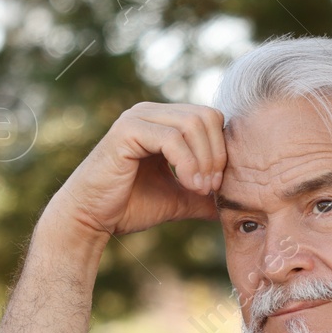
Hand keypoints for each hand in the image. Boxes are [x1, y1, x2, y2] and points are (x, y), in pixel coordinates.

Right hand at [47, 102, 226, 237]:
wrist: (91, 219)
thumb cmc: (130, 207)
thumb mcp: (179, 198)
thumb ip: (205, 193)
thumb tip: (240, 199)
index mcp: (164, 122)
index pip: (211, 118)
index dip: (222, 150)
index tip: (217, 185)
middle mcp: (151, 113)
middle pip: (207, 115)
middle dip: (217, 153)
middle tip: (212, 187)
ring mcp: (138, 117)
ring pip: (193, 123)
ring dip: (205, 159)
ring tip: (200, 188)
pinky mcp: (127, 130)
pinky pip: (171, 137)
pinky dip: (188, 162)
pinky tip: (187, 184)